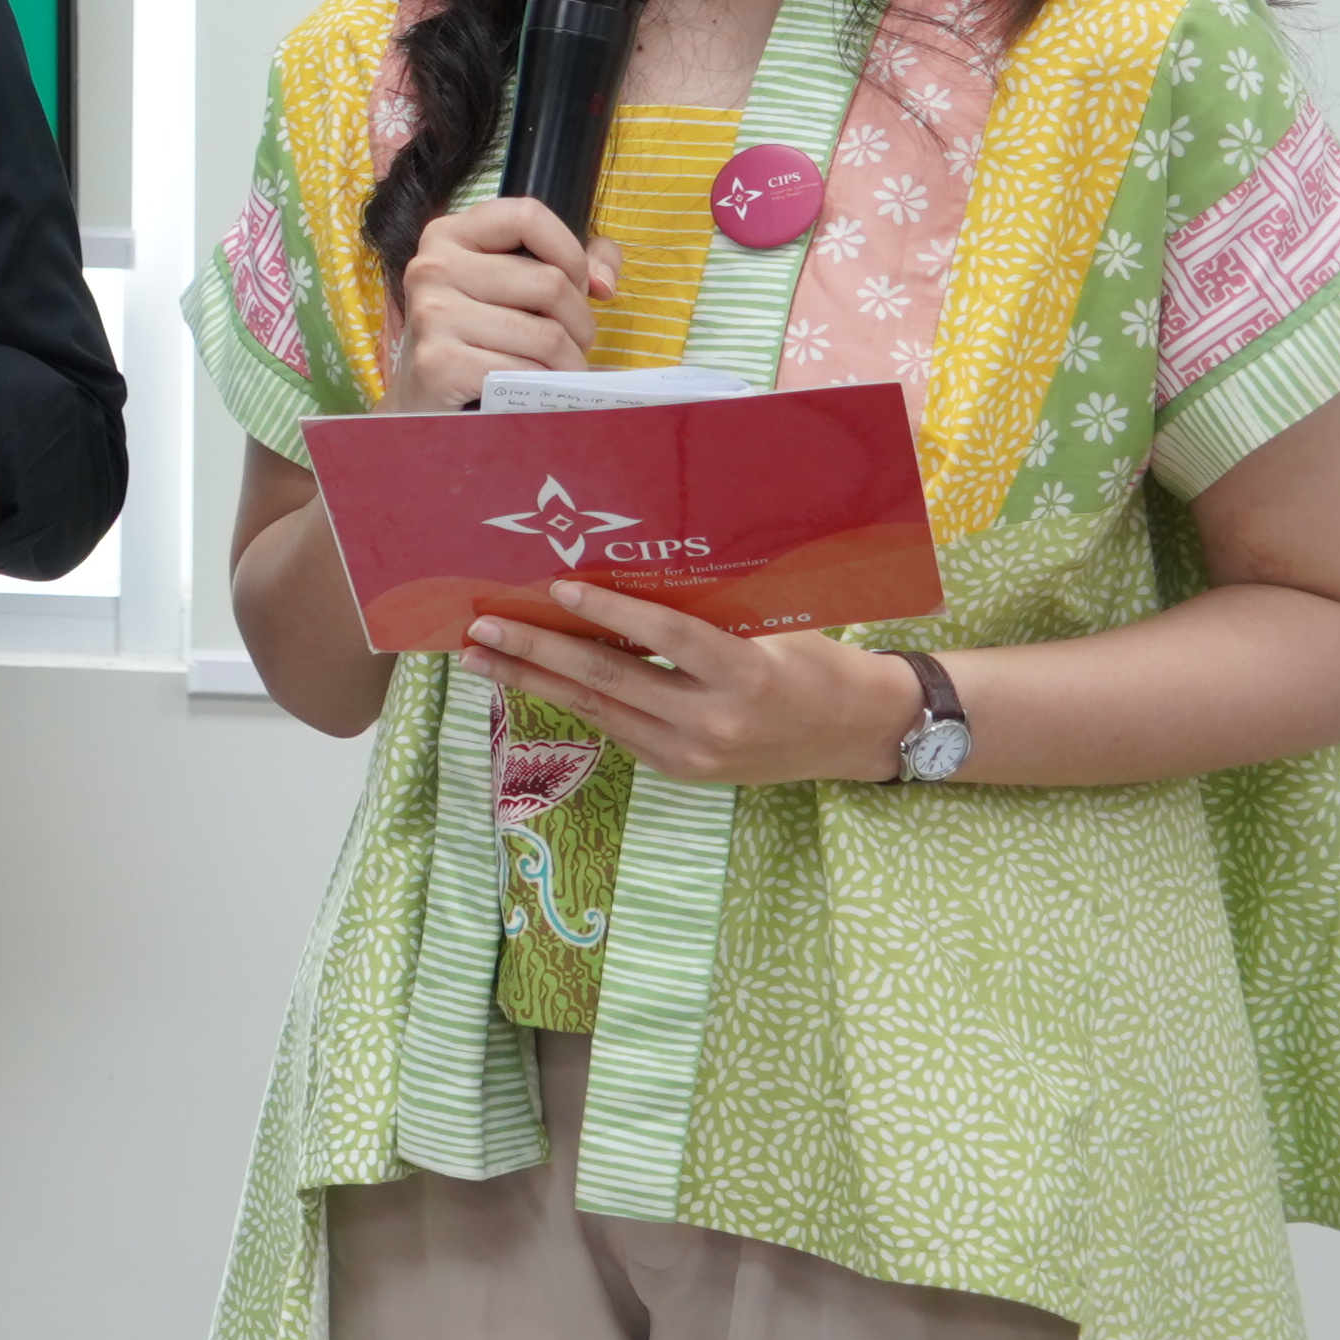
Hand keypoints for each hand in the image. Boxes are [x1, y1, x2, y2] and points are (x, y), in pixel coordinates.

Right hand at [391, 201, 611, 410]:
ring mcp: (431, 315)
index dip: (571, 251)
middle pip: (549, 283)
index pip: (527, 215)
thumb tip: (603, 284)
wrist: (424, 394)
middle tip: (575, 340)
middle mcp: (433, 268)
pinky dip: (544, 387)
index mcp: (450, 235)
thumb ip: (574, 262)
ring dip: (570, 360)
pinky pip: (525, 373)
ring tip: (562, 367)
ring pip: (546, 335)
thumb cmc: (481, 333)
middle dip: (581, 320)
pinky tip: (537, 389)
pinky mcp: (438, 364)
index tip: (578, 282)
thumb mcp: (517, 283)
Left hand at [462, 584, 924, 786]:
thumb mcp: (773, 626)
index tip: (555, 587)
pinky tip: (534, 678)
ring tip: (483, 658)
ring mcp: (693, 755)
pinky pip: (617, 729)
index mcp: (746, 676)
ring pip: (599, 711)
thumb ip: (708, 610)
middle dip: (539, 652)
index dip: (610, 613)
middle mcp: (713, 722)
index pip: (665, 638)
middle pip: (610, 681)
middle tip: (483, 630)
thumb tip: (632, 567)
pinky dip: (573, 700)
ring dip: (536, 682)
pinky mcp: (681, 771)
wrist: (855, 734)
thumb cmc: (817, 662)